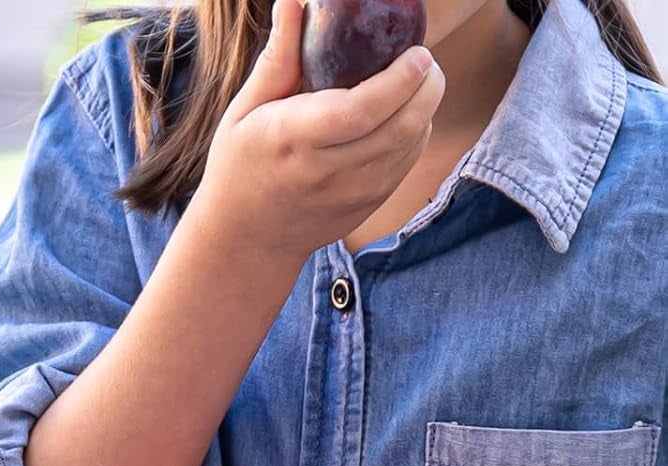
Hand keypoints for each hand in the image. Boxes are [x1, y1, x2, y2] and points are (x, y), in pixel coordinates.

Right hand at [196, 0, 444, 263]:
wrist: (245, 240)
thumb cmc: (240, 167)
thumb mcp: (244, 111)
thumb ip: (278, 59)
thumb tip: (294, 1)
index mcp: (293, 140)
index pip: (360, 111)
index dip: (400, 80)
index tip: (417, 53)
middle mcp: (326, 172)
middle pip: (400, 126)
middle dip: (428, 86)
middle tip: (425, 61)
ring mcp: (350, 195)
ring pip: (411, 145)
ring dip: (426, 108)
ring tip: (419, 83)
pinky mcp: (365, 207)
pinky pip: (406, 164)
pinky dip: (415, 134)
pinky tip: (405, 116)